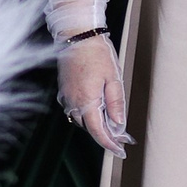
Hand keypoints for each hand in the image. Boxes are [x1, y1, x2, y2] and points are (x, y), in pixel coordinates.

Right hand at [58, 35, 131, 157]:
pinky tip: (97, 110)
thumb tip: (119, 125)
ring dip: (95, 125)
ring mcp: (66, 97)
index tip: (120, 151)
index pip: (98, 131)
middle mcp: (73, 102)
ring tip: (112, 125)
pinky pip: (74, 109)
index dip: (110, 144)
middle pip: (89, 128)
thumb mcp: (113, 79)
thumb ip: (116, 104)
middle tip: (122, 139)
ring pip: (81, 120)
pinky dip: (86, 114)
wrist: (77, 35)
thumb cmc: (97, 53)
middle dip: (105, 135)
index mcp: (86, 101)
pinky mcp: (64, 90)